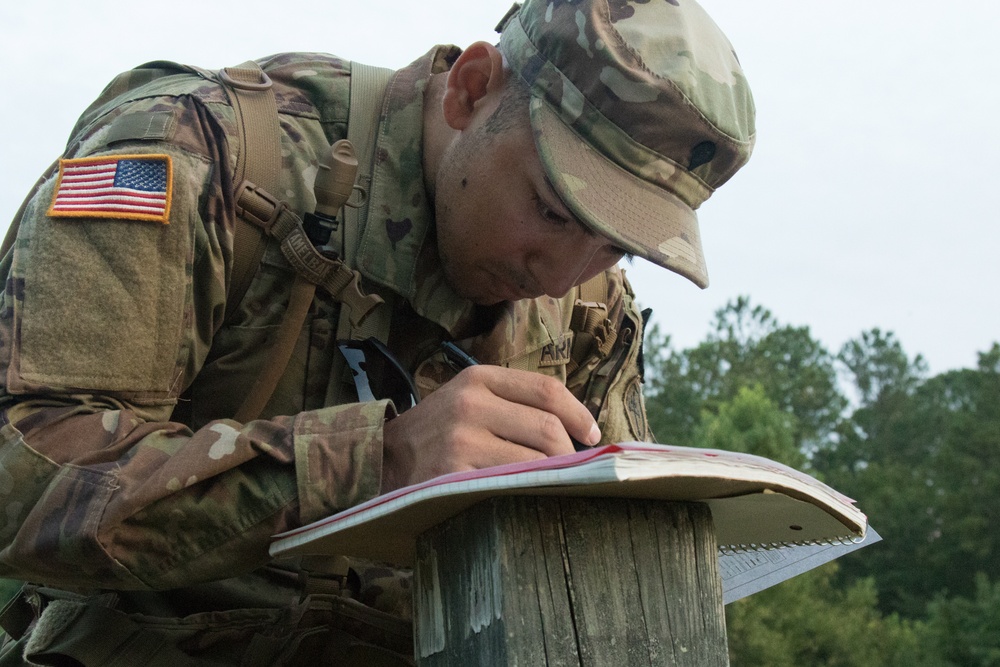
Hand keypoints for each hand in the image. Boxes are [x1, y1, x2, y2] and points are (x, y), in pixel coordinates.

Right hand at [380, 365, 600, 491]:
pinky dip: (528, 491)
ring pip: (535, 459)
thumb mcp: (467, 400)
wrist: (381, 461)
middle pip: (547, 427)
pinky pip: (511, 484)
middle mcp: (469, 403)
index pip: (546, 390)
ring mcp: (461, 439)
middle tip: (575, 470)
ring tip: (555, 484)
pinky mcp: (455, 474)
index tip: (591, 434)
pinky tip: (529, 496)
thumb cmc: (437, 433)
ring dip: (554, 476)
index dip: (578, 414)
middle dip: (570, 454)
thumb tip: (577, 428)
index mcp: (478, 379)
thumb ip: (513, 404)